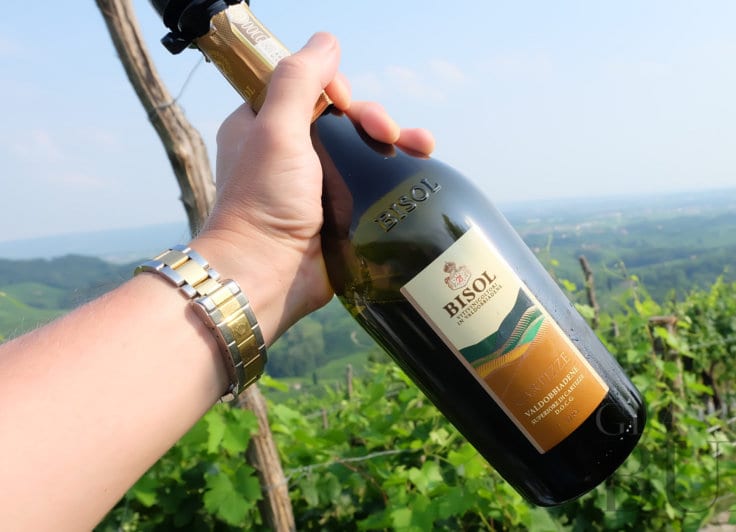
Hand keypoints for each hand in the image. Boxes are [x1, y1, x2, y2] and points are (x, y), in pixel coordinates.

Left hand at [193, 33, 434, 340]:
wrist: (266, 277)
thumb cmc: (262, 203)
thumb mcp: (276, 129)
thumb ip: (298, 80)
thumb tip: (327, 40)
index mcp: (264, 125)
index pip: (309, 88)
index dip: (335, 88)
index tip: (344, 102)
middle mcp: (289, 152)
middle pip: (343, 118)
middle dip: (373, 116)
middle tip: (386, 132)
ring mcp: (316, 184)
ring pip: (363, 148)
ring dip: (395, 139)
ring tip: (421, 145)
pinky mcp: (340, 212)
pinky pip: (372, 181)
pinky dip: (396, 170)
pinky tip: (420, 165)